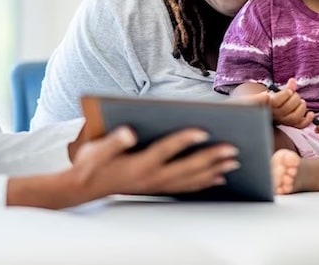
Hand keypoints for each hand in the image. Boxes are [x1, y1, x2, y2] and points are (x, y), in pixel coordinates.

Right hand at [66, 126, 238, 198]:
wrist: (84, 188)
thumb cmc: (91, 164)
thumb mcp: (95, 150)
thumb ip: (113, 142)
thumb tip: (128, 132)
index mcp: (138, 164)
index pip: (166, 150)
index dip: (185, 140)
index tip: (204, 131)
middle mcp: (151, 177)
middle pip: (186, 167)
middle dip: (211, 158)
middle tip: (233, 149)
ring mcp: (156, 185)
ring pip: (191, 179)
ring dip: (213, 170)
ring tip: (234, 162)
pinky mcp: (158, 188)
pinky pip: (186, 187)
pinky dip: (204, 183)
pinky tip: (219, 178)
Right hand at [269, 78, 315, 128]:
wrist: (273, 110)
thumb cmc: (276, 99)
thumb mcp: (278, 92)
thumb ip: (286, 87)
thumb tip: (292, 81)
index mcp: (270, 104)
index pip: (276, 101)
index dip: (285, 95)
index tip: (289, 91)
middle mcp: (277, 114)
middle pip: (287, 108)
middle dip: (295, 98)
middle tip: (295, 95)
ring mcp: (284, 121)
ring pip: (294, 117)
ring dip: (301, 108)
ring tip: (302, 102)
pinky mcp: (292, 125)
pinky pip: (300, 125)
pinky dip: (308, 120)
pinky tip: (311, 113)